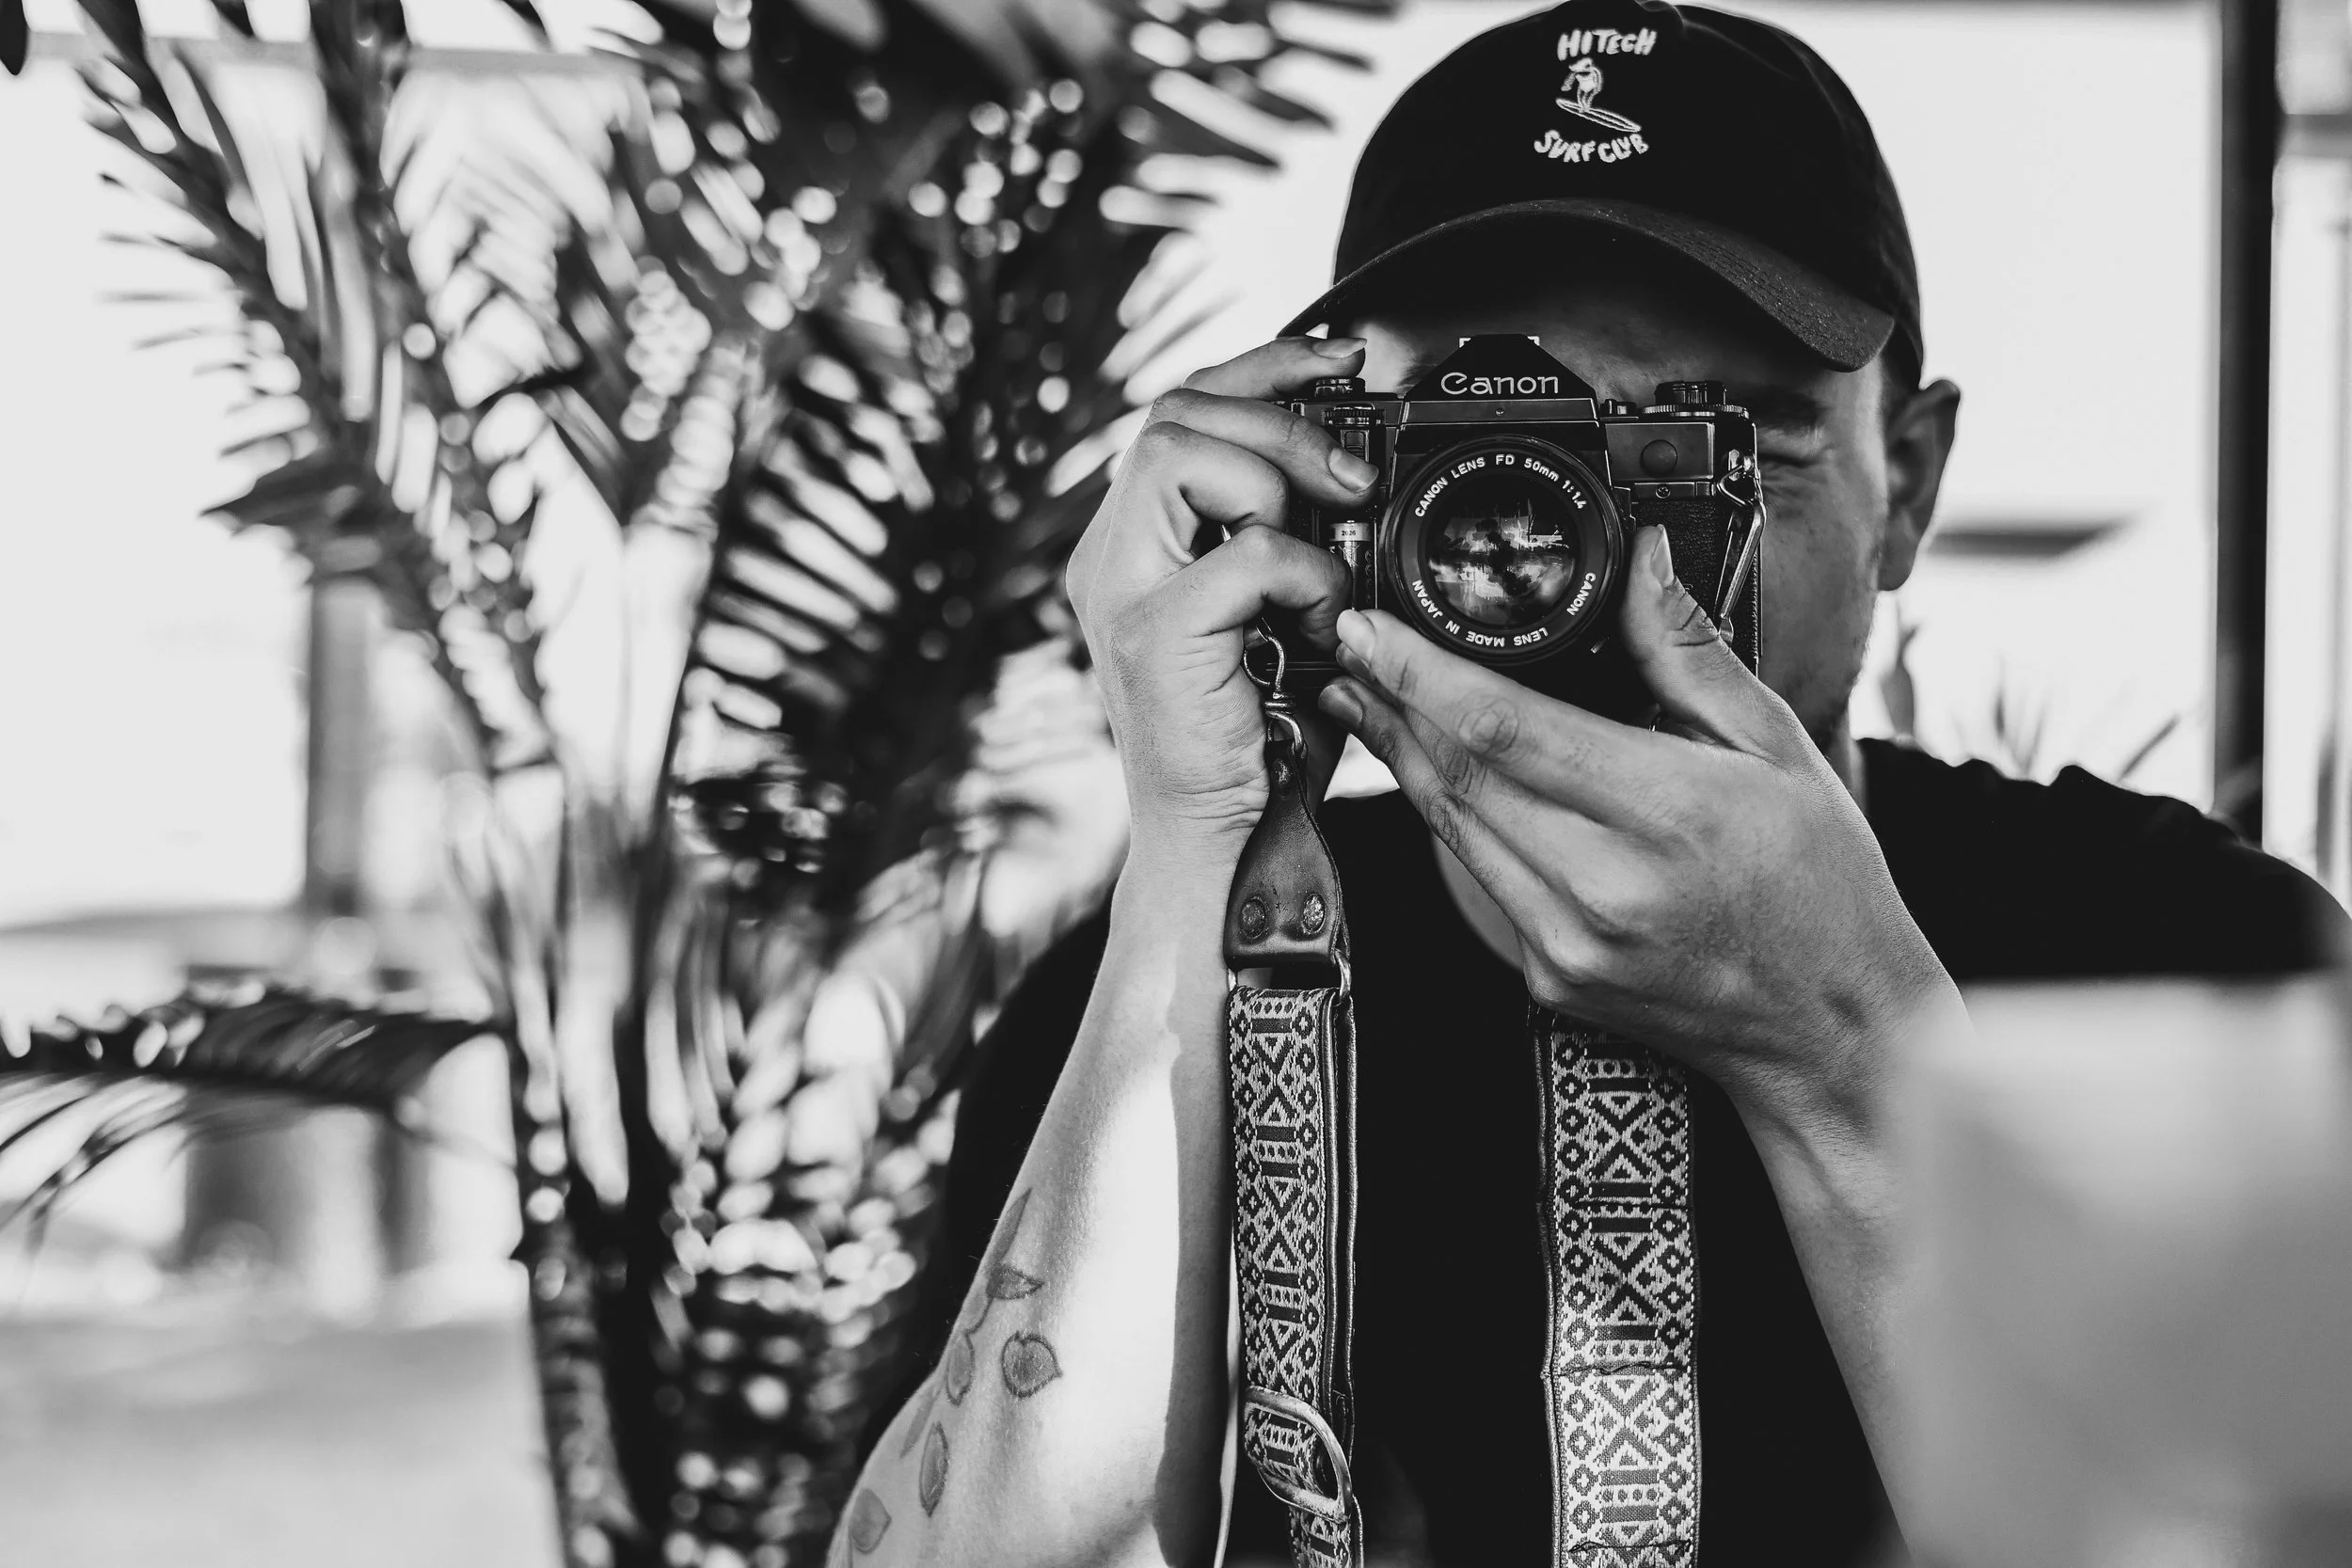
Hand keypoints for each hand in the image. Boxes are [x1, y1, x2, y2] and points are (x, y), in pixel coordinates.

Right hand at [1066, 337, 1373, 872]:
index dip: (1263, 365)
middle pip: (1176, 410)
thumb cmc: (1257, 745)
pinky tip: (1319, 626)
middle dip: (1281, 416)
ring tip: (1323, 555)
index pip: (1180, 408)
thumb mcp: (1280, 617)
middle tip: (1351, 477)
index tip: (1341, 359)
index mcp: (1134, 545)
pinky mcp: (1150, 634)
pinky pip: (1245, 551)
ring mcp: (1118, 593)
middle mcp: (1108, 558)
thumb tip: (1353, 467)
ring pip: (1184, 452)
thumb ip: (1290, 540)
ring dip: (1279, 485)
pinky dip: (1306, 577)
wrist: (1228, 848)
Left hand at [1320, 525, 1958, 1125]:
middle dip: (1393, 702)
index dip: (1422, 673)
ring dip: (1400, 756)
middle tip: (1355, 648)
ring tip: (1368, 697)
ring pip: (1450, 828)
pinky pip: (1476, 878)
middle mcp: (1604, 887)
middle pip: (1457, 776)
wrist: (1831, 1033)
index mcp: (1668, 814)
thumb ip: (1688, 651)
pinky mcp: (1548, 977)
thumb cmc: (1822, 889)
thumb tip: (1638, 562)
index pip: (1505, 728)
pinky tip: (1431, 774)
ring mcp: (1567, 943)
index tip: (1376, 630)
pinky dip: (1448, 816)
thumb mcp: (1778, 749)